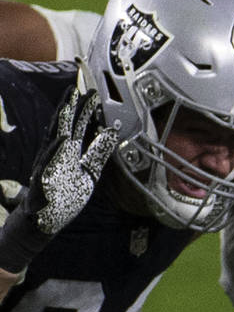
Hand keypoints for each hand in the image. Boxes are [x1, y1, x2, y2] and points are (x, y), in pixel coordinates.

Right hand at [0, 80, 117, 274]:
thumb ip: (99, 153)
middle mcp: (57, 156)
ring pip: (53, 139)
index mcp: (68, 153)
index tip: (92, 93)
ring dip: (61, 122)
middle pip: (63, 127)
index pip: (76, 126)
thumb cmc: (65, 197)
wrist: (45, 222)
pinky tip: (64, 139)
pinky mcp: (43, 181)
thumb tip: (112, 133)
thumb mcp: (89, 173)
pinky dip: (56, 150)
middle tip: (79, 88)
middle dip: (71, 108)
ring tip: (69, 104)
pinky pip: (49, 163)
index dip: (84, 110)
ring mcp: (48, 167)